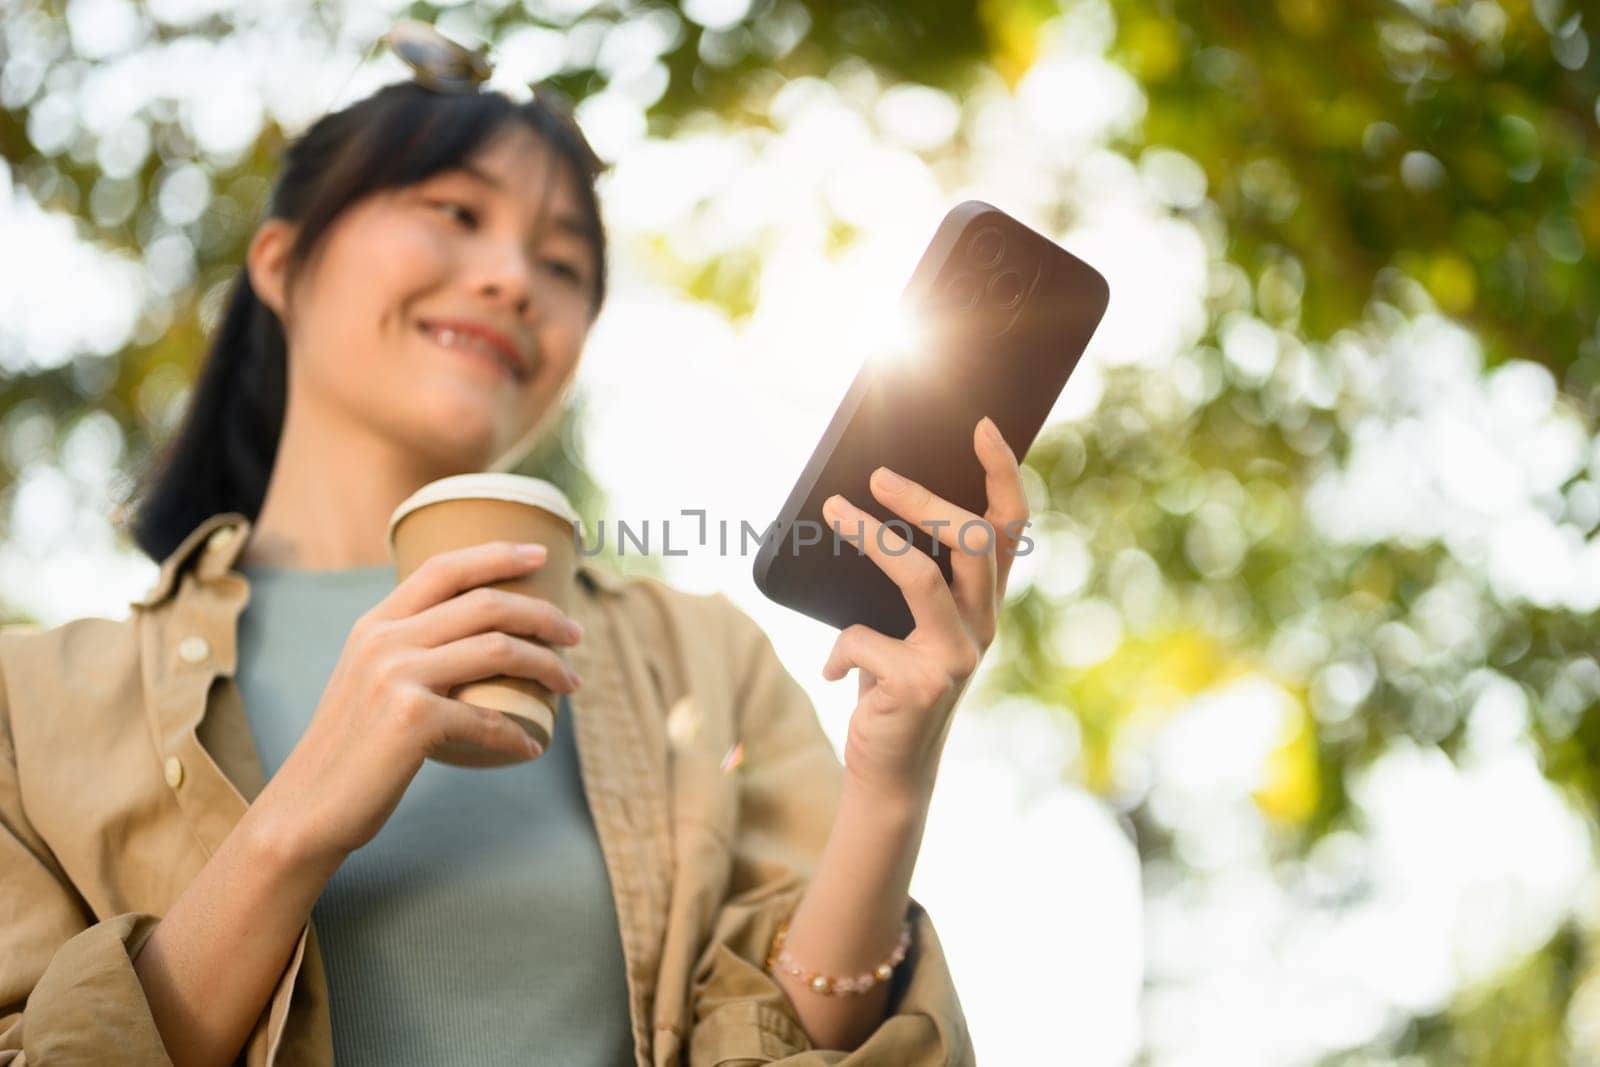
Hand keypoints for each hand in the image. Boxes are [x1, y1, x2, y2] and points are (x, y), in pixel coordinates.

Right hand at [251, 541, 583, 867]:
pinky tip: (532, 746)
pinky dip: (517, 734)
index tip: (542, 555)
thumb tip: (476, 639)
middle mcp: (384, 640)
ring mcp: (397, 676)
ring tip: (572, 683)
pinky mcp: (412, 719)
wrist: (306, 808)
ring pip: (499, 650)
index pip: (445, 568)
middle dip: (544, 615)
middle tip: (576, 635)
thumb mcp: (368, 680)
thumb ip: (408, 651)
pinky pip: (489, 718)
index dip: (498, 554)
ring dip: (548, 666)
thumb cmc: (351, 749)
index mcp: (375, 623)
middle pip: (487, 605)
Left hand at [820, 416, 1028, 803]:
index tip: (980, 427)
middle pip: (972, 540)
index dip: (1002, 474)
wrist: (890, 769)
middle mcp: (982, 624)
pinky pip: (863, 638)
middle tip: (875, 476)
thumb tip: (862, 504)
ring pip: (921, 578)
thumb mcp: (908, 626)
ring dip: (874, 539)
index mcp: (984, 601)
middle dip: (924, 499)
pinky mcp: (920, 684)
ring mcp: (956, 655)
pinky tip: (835, 672)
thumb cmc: (892, 683)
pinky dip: (840, 649)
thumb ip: (908, 580)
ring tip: (835, 510)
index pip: (1010, 527)